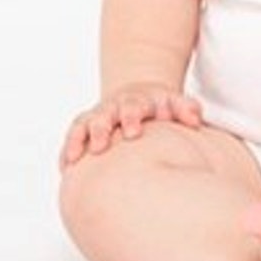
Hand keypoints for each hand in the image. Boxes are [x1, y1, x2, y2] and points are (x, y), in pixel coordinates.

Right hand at [59, 82, 202, 168]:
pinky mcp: (85, 127)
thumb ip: (187, 109)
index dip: (132, 118)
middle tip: (100, 146)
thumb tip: (195, 121)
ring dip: (78, 140)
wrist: (139, 94)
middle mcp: (113, 107)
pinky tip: (66, 166)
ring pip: (83, 125)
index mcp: (137, 102)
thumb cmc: (162, 106)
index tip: (133, 133)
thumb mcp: (177, 102)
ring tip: (75, 158)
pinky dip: (68, 149)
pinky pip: (72, 137)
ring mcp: (97, 116)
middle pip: (104, 115)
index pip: (133, 107)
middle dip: (101, 129)